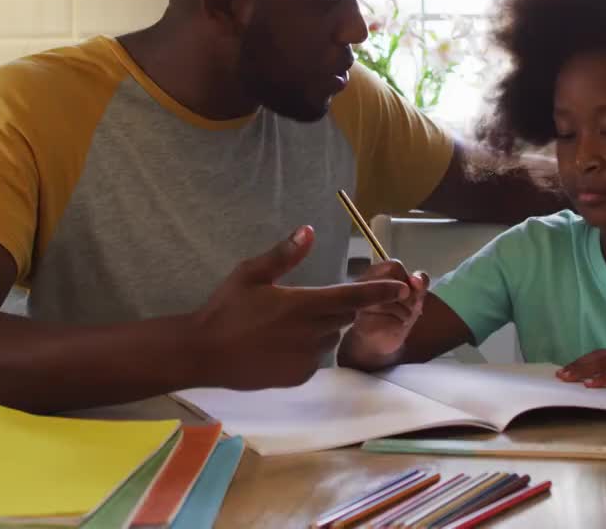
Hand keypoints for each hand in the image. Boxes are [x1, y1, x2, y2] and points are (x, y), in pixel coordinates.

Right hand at [191, 225, 407, 389]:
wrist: (203, 354)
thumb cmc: (225, 309)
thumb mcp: (250, 274)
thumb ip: (284, 254)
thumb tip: (309, 230)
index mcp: (303, 304)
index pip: (353, 296)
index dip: (381, 292)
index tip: (403, 288)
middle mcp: (312, 332)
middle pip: (344, 315)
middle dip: (339, 306)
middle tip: (309, 301)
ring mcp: (307, 358)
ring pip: (331, 337)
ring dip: (322, 328)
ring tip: (286, 324)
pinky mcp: (300, 376)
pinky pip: (316, 358)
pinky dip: (309, 348)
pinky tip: (281, 344)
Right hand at [344, 260, 428, 362]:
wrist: (377, 343)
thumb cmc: (394, 314)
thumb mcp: (413, 295)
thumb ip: (419, 282)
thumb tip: (417, 279)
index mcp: (372, 274)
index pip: (394, 266)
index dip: (405, 280)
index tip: (404, 292)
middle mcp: (362, 285)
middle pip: (397, 283)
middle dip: (408, 298)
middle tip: (403, 308)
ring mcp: (361, 305)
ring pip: (397, 301)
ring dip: (405, 313)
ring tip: (398, 319)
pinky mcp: (363, 324)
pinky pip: (391, 319)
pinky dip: (398, 325)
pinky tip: (392, 328)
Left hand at [558, 345, 605, 388]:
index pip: (604, 356)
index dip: (586, 361)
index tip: (570, 368)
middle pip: (598, 357)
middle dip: (577, 365)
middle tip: (559, 374)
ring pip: (604, 364)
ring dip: (583, 370)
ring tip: (567, 378)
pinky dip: (603, 379)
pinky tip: (590, 385)